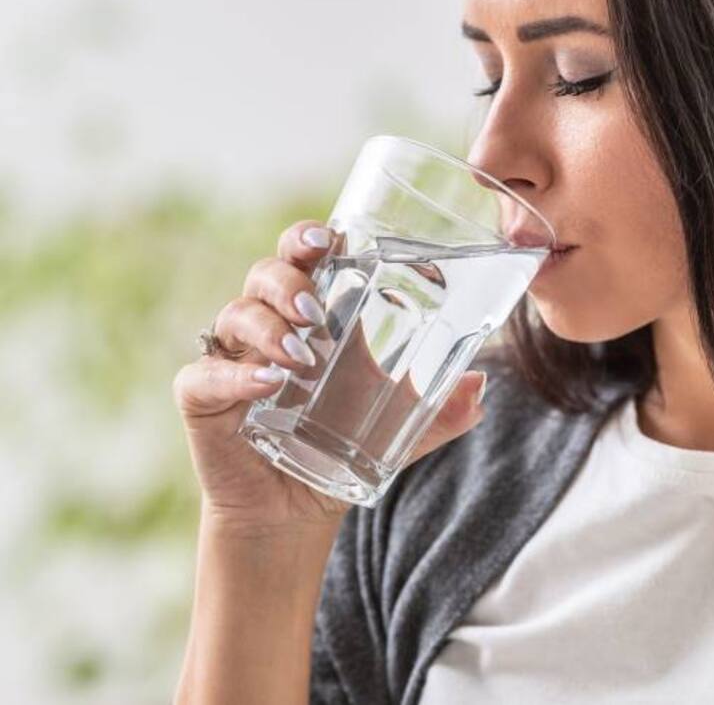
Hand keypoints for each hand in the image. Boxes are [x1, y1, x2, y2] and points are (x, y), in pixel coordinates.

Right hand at [173, 218, 489, 534]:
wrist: (293, 507)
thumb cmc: (340, 445)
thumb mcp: (398, 426)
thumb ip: (439, 409)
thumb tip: (479, 388)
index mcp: (311, 313)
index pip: (304, 256)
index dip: (310, 238)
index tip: (330, 237)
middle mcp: (267, 324)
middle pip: (265, 273)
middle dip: (288, 279)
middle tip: (314, 306)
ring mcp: (231, 357)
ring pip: (236, 314)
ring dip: (269, 327)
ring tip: (302, 355)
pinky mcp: (202, 397)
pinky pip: (205, 373)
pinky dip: (235, 374)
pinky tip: (265, 382)